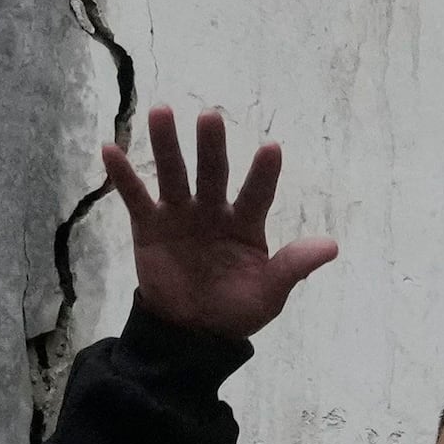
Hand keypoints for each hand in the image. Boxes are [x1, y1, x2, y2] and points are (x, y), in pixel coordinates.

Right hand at [103, 103, 338, 340]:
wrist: (194, 332)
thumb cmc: (236, 309)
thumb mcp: (270, 292)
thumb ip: (294, 266)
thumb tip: (333, 245)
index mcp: (246, 223)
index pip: (257, 193)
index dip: (263, 173)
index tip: (272, 148)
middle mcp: (213, 210)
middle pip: (213, 172)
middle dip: (212, 146)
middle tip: (210, 116)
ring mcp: (180, 214)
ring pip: (174, 173)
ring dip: (167, 144)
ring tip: (161, 111)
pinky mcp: (149, 225)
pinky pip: (135, 196)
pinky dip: (122, 174)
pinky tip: (110, 148)